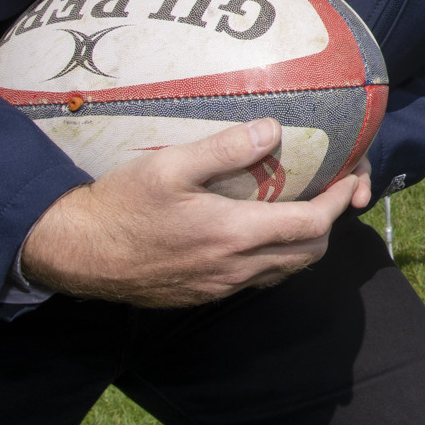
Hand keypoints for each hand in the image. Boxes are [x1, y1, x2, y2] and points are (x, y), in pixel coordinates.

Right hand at [20, 118, 371, 308]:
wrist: (74, 253)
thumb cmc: (119, 204)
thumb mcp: (169, 165)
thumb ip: (224, 148)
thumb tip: (272, 129)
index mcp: (233, 235)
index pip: (312, 225)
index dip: (339, 202)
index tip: (350, 178)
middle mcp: (234, 268)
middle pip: (308, 254)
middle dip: (330, 223)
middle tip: (332, 191)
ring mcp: (219, 287)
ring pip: (284, 270)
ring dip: (304, 242)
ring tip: (304, 207)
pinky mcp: (202, 294)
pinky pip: (257, 279)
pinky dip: (275, 256)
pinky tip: (261, 230)